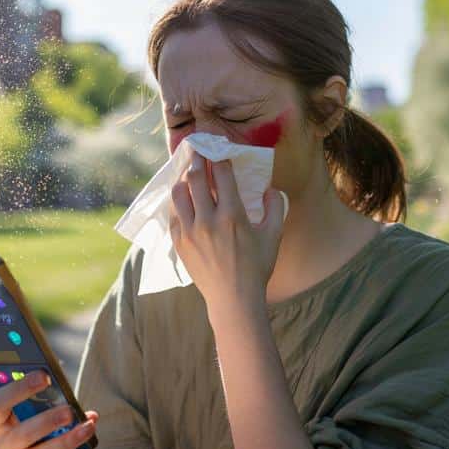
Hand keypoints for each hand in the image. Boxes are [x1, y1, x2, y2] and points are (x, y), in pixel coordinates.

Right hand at [0, 323, 98, 448]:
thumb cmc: (38, 420)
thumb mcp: (33, 399)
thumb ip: (32, 381)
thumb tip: (43, 359)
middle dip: (18, 389)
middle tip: (43, 377)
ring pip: (23, 433)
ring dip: (48, 420)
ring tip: (70, 412)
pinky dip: (69, 438)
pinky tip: (87, 425)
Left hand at [168, 147, 284, 322]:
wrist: (234, 300)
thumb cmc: (256, 269)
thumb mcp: (273, 237)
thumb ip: (274, 208)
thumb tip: (270, 189)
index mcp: (233, 215)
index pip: (222, 174)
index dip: (219, 156)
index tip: (218, 148)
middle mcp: (208, 220)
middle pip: (197, 178)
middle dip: (198, 159)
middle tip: (198, 150)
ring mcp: (190, 232)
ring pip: (179, 194)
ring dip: (184, 181)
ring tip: (190, 176)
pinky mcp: (179, 244)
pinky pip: (173, 215)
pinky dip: (178, 204)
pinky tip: (184, 201)